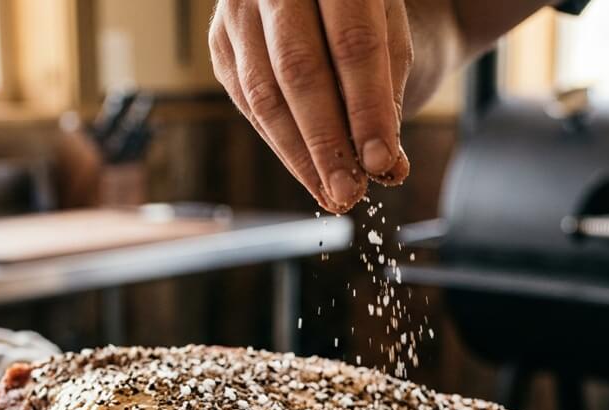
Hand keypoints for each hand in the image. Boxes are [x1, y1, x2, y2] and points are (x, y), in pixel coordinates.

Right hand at [209, 0, 412, 212]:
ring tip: (331, 193)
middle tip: (349, 192)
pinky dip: (279, 143)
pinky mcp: (220, 41)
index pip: (352, 45)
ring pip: (263, 93)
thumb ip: (387, 93)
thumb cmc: (359, 11)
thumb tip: (388, 167)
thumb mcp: (388, 33)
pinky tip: (307, 171)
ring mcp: (239, 10)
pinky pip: (247, 102)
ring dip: (299, 154)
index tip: (382, 161)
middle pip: (299, 71)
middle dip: (326, 142)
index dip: (367, 108)